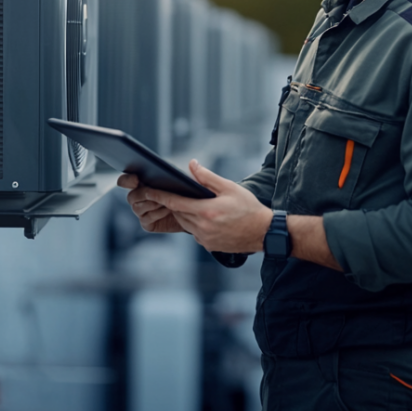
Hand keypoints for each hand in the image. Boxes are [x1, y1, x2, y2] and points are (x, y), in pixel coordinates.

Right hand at [116, 173, 186, 233]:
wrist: (192, 212)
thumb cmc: (186, 191)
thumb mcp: (182, 178)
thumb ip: (175, 171)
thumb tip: (187, 162)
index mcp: (141, 183)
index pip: (125, 181)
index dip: (127, 180)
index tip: (137, 179)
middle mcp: (139, 197)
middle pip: (130, 196)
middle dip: (142, 193)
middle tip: (154, 191)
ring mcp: (142, 211)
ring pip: (137, 208)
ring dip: (152, 203)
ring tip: (167, 201)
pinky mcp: (147, 223)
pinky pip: (146, 218)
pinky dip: (157, 213)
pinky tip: (168, 209)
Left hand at [129, 160, 272, 252]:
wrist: (263, 232)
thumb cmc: (249, 208)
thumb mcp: (230, 188)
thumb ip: (208, 177)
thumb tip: (192, 165)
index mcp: (206, 211)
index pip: (175, 203)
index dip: (159, 196)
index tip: (148, 191)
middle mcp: (202, 227)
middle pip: (179, 213)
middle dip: (174, 203)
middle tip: (171, 192)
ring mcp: (205, 238)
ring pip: (185, 223)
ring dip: (184, 213)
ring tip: (192, 203)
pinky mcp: (209, 245)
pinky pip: (194, 232)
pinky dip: (194, 223)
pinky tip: (204, 216)